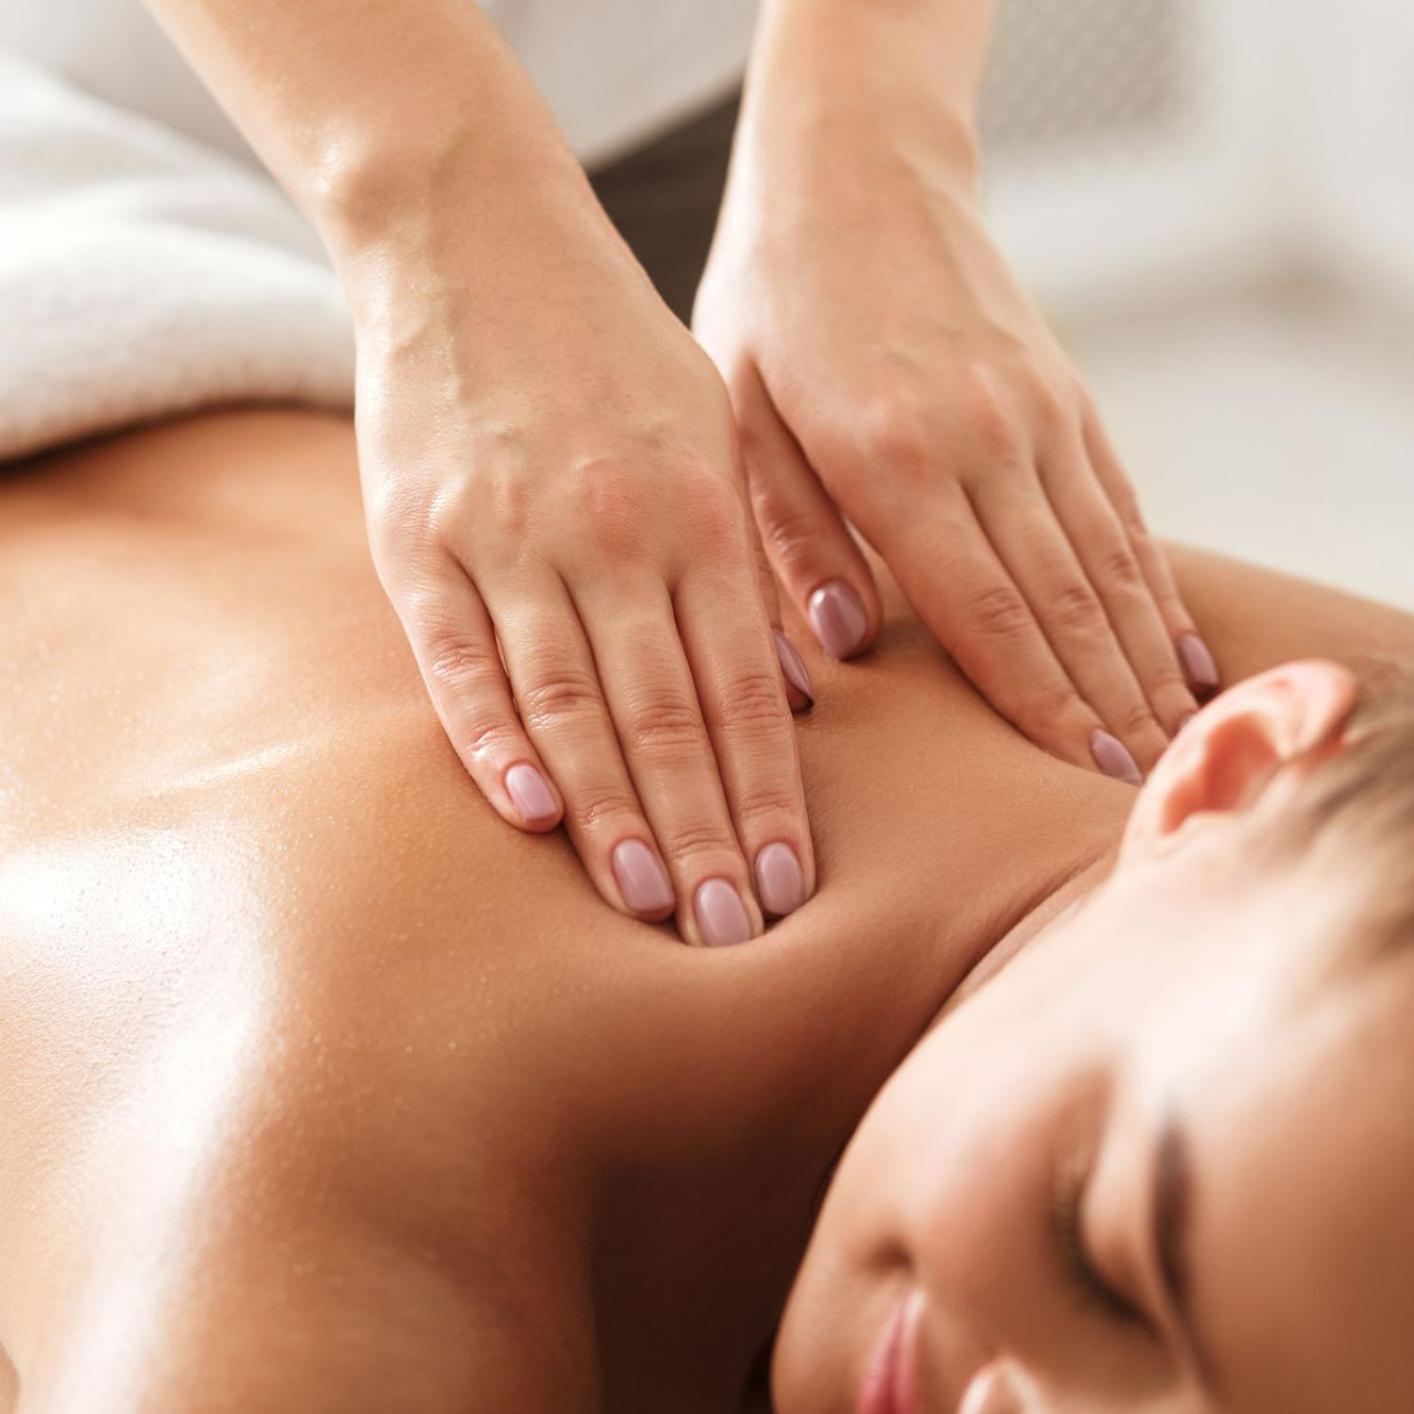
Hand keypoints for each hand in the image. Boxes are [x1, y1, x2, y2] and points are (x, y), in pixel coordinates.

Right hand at [350, 195, 814, 944]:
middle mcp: (615, 533)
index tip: (790, 887)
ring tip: (647, 903)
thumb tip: (791, 692)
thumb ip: (747, 564)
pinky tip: (528, 812)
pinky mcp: (416, 535)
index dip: (768, 794)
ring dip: (612, 810)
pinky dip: (492, 736)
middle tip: (731, 935)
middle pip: (668, 713)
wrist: (477, 241)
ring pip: (572, 698)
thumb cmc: (617, 357)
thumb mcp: (712, 437)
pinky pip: (458, 655)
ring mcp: (510, 535)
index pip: (745, 687)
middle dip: (704, 832)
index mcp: (701, 514)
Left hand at [695, 83, 1218, 781]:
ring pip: (1108, 561)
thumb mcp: (737, 410)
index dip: (1040, 703)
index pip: (985, 610)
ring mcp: (1039, 415)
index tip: (1082, 776)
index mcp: (893, 457)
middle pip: (1064, 601)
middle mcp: (986, 440)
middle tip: (1142, 793)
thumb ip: (786, 531)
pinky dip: (1155, 583)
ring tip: (1176, 739)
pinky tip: (1180, 641)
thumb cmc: (773, 302)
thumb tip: (836, 645)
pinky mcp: (1065, 396)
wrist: (856, 172)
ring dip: (1145, 658)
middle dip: (1107, 703)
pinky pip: (1122, 506)